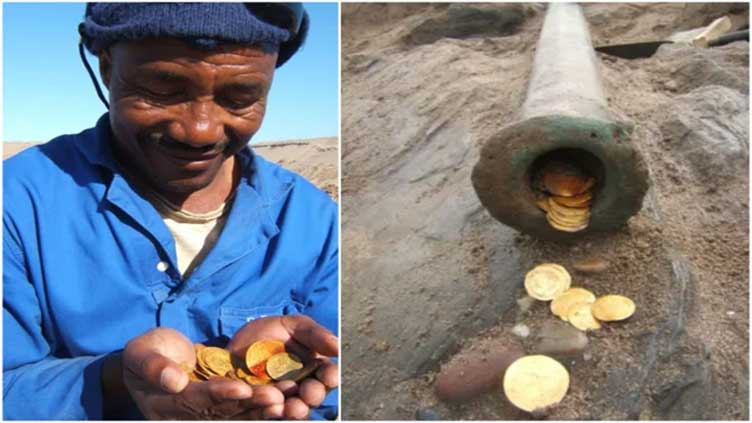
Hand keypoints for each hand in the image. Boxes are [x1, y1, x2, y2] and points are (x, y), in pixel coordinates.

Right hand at [121, 327, 283, 418]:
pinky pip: (244, 411)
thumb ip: (154, 366)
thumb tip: (174, 380)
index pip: (196, 401)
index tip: (241, 387)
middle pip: (222, 412)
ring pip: (237, 415)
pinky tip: (284, 402)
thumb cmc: (145, 353)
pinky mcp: (221, 409)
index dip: (218, 394)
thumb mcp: (140, 354)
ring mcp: (205, 416)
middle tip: (276, 398)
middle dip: (250, 405)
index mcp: (166, 406)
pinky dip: (262, 407)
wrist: (152, 360)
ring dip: (261, 410)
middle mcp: (188, 417)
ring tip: (284, 401)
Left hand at [227, 315, 338, 419]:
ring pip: (291, 410)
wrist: (236, 344)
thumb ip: (315, 335)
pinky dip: (268, 410)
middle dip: (313, 396)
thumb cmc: (271, 334)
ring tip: (290, 406)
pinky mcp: (256, 407)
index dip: (330, 377)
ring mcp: (279, 401)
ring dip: (294, 409)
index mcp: (314, 370)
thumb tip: (339, 346)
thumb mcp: (293, 326)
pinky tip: (267, 403)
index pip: (328, 376)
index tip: (330, 376)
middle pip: (313, 397)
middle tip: (308, 393)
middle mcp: (300, 389)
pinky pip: (262, 413)